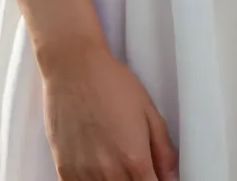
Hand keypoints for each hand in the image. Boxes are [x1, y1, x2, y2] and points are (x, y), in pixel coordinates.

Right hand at [42, 39, 178, 179]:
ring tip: (117, 163)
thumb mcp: (148, 111)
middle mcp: (109, 173)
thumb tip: (172, 178)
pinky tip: (98, 170)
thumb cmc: (111, 83)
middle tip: (137, 169)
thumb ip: (163, 151)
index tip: (155, 178)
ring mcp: (84, 175)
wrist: (73, 67)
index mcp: (134, 160)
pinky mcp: (64, 171)